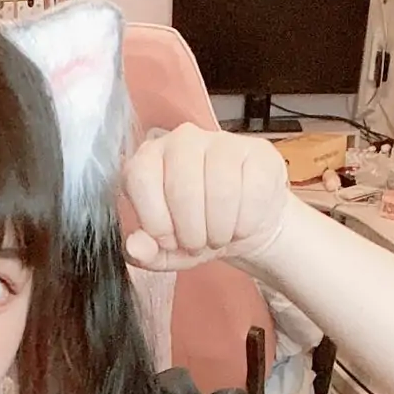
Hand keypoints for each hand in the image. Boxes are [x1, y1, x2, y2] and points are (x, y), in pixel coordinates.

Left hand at [121, 127, 290, 272]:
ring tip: (218, 237)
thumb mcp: (168, 251)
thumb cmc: (199, 231)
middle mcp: (182, 140)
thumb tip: (135, 248)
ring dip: (220, 230)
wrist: (245, 225)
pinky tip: (242, 225)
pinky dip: (246, 223)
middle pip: (181, 188)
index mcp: (149, 158)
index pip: (140, 178)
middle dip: (191, 232)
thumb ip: (145, 253)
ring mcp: (222, 141)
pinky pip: (252, 192)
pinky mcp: (257, 152)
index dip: (154, 219)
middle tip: (198, 244)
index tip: (168, 241)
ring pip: (220, 191)